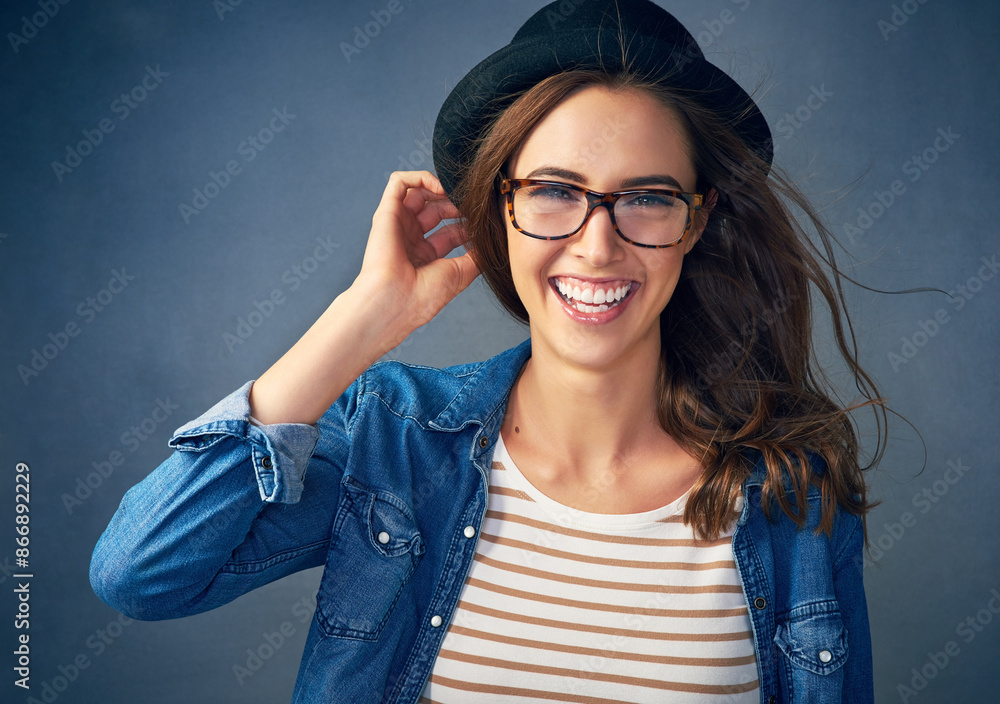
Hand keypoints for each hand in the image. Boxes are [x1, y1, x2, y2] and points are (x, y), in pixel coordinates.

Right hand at [249, 171, 479, 424]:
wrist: (394, 301)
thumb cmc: (422, 296)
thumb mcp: (460, 273)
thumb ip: (476, 255)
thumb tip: (491, 240)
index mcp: (425, 256)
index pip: (450, 231)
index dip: (468, 222)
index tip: (484, 220)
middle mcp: (410, 239)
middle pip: (437, 209)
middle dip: (457, 204)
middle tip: (473, 205)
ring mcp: (398, 225)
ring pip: (420, 192)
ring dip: (442, 188)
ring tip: (458, 194)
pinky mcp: (386, 212)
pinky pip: (399, 182)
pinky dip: (421, 178)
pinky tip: (440, 187)